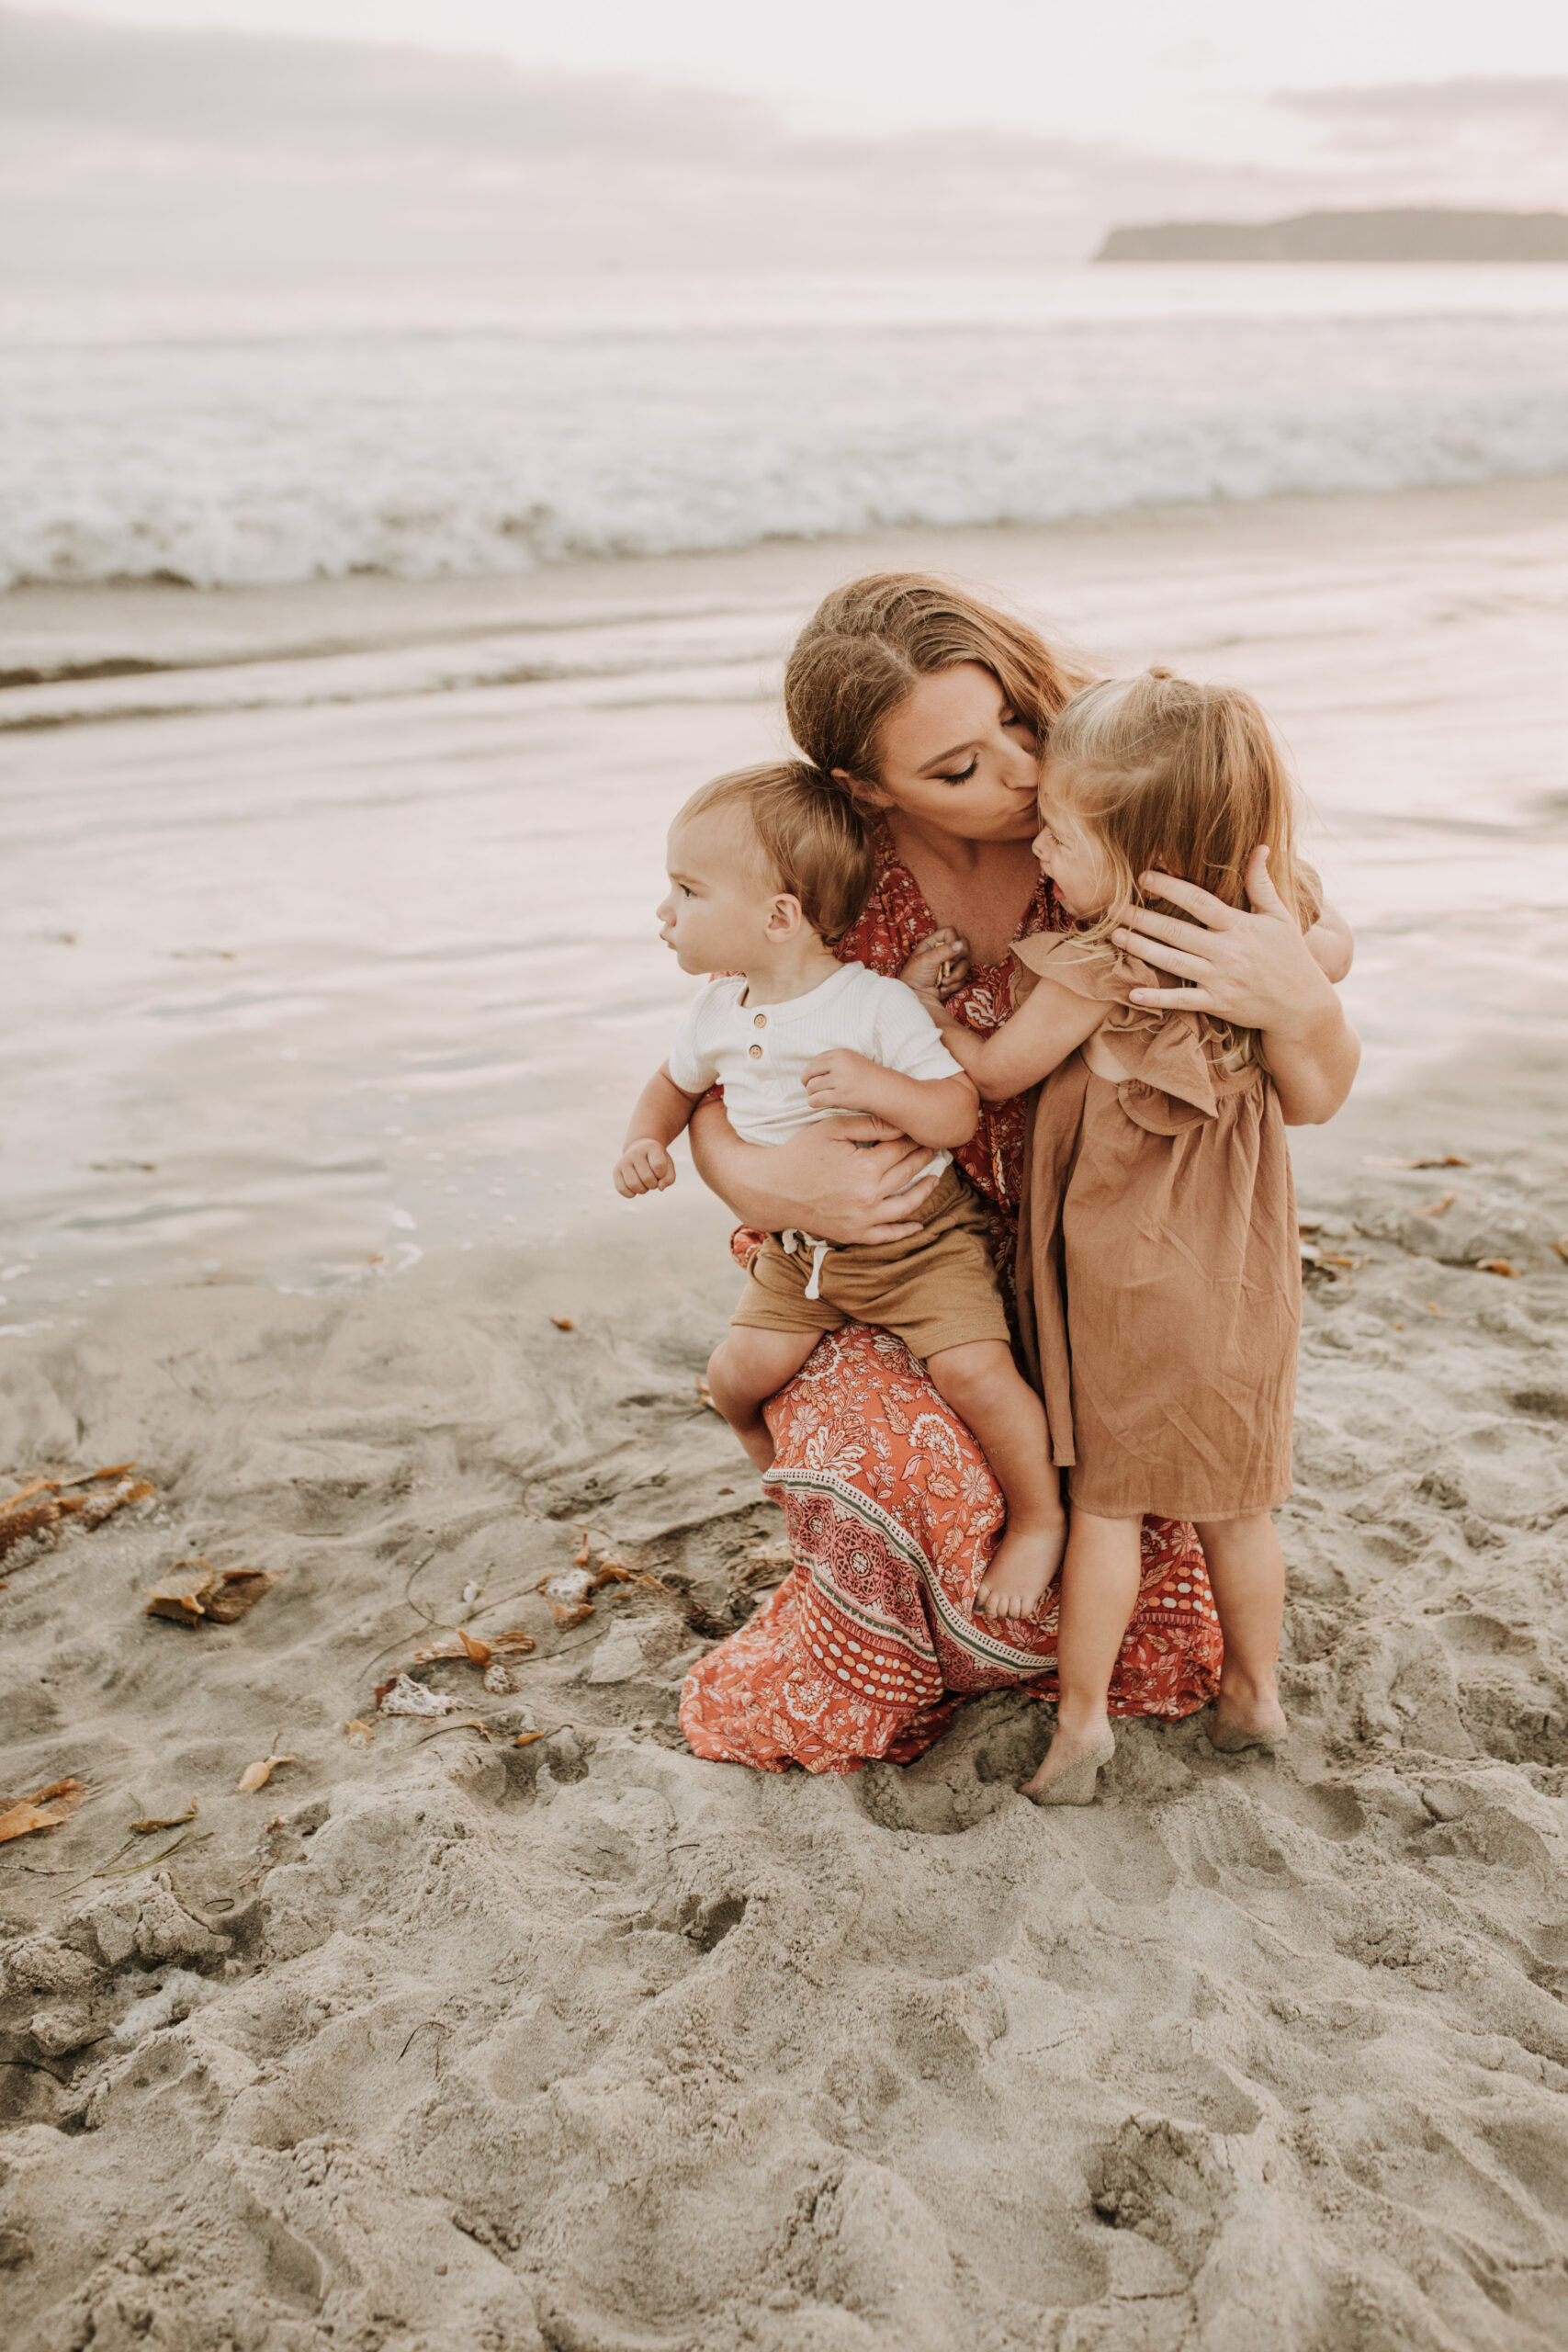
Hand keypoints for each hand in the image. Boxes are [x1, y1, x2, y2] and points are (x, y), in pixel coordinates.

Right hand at [614, 1138, 675, 1197]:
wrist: (640, 1149)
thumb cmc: (657, 1160)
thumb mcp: (668, 1166)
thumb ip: (669, 1178)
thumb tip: (660, 1188)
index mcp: (651, 1147)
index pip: (658, 1166)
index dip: (662, 1174)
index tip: (660, 1171)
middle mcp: (635, 1152)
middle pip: (647, 1178)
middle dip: (653, 1184)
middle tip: (653, 1179)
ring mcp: (624, 1161)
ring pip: (634, 1185)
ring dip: (643, 1190)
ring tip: (644, 1184)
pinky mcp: (616, 1170)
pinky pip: (621, 1189)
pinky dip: (630, 1194)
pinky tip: (635, 1190)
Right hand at [688, 1097, 945, 1244]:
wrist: (772, 1189)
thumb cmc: (800, 1153)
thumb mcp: (831, 1129)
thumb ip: (868, 1125)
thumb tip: (900, 1124)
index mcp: (865, 1168)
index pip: (901, 1150)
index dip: (914, 1139)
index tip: (923, 1131)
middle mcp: (869, 1197)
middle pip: (907, 1174)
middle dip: (923, 1158)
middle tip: (935, 1147)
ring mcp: (863, 1219)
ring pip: (906, 1205)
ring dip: (925, 1191)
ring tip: (935, 1178)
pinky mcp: (854, 1234)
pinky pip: (886, 1236)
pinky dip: (905, 1231)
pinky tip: (919, 1224)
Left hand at [802, 1048, 884, 1114]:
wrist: (884, 1090)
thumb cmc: (867, 1078)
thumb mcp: (851, 1061)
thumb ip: (833, 1062)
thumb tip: (810, 1070)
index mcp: (840, 1054)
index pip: (815, 1061)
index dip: (810, 1071)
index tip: (810, 1078)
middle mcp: (839, 1065)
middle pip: (810, 1073)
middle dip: (807, 1082)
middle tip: (810, 1089)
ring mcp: (841, 1080)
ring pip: (812, 1087)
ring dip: (811, 1094)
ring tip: (816, 1097)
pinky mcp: (841, 1096)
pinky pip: (817, 1099)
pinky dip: (813, 1102)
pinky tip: (816, 1103)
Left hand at [900, 927, 969, 1007]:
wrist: (916, 997)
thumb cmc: (915, 976)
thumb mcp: (927, 960)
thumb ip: (944, 951)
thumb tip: (960, 944)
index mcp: (934, 943)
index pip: (951, 932)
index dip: (953, 939)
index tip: (949, 951)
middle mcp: (944, 951)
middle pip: (964, 945)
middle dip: (959, 957)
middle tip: (950, 964)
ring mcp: (950, 965)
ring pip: (965, 964)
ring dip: (955, 975)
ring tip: (943, 982)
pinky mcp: (954, 977)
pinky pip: (963, 978)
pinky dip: (954, 985)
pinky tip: (942, 988)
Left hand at [1114, 847, 1337, 1039]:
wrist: (1302, 1005)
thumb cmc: (1290, 955)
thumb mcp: (1280, 916)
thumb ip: (1261, 884)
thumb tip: (1260, 847)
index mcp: (1240, 926)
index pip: (1199, 902)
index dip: (1170, 887)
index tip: (1145, 876)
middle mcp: (1227, 952)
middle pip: (1177, 931)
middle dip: (1142, 918)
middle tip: (1113, 908)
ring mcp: (1220, 979)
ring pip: (1172, 962)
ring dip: (1141, 949)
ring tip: (1115, 936)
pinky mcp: (1217, 1003)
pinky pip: (1182, 1001)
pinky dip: (1157, 998)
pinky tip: (1132, 992)